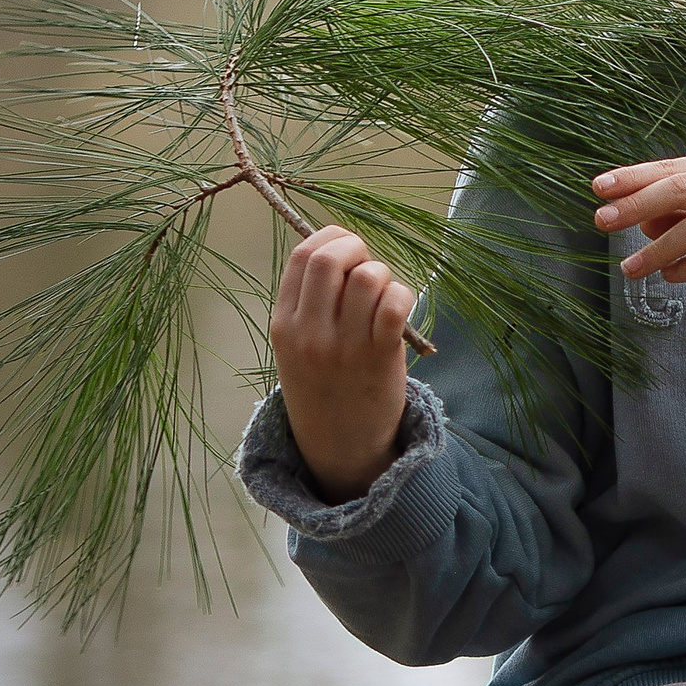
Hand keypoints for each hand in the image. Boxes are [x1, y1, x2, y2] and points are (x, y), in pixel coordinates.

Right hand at [272, 224, 414, 502]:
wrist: (339, 447)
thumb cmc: (324, 386)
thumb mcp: (298, 346)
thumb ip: (311, 302)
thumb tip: (342, 247)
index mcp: (283, 324)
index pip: (301, 256)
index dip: (330, 238)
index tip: (346, 247)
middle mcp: (309, 332)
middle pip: (330, 258)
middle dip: (356, 248)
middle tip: (367, 267)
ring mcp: (343, 346)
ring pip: (368, 277)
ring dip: (383, 276)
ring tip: (383, 298)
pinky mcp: (379, 357)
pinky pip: (395, 304)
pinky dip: (403, 296)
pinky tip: (399, 312)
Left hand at [594, 156, 685, 311]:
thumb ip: (680, 216)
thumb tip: (639, 220)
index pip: (672, 168)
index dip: (633, 177)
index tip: (598, 188)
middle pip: (681, 188)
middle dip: (637, 204)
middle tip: (602, 220)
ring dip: (658, 248)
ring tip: (631, 268)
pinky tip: (670, 277)